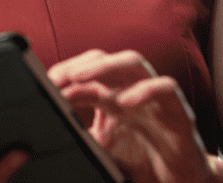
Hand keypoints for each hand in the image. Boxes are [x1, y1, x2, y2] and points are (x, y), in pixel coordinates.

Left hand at [48, 49, 222, 182]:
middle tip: (55, 78)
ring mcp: (156, 96)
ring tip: (79, 78)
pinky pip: (166, 87)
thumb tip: (49, 131)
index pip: (87, 70)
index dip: (64, 73)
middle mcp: (133, 89)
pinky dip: (145, 90)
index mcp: (113, 95)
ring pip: (133, 63)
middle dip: (78, 64)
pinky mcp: (179, 110)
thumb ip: (79, 135)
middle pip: (105, 59)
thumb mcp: (101, 148)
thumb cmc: (143, 163)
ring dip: (104, 66)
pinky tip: (124, 101)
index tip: (43, 84)